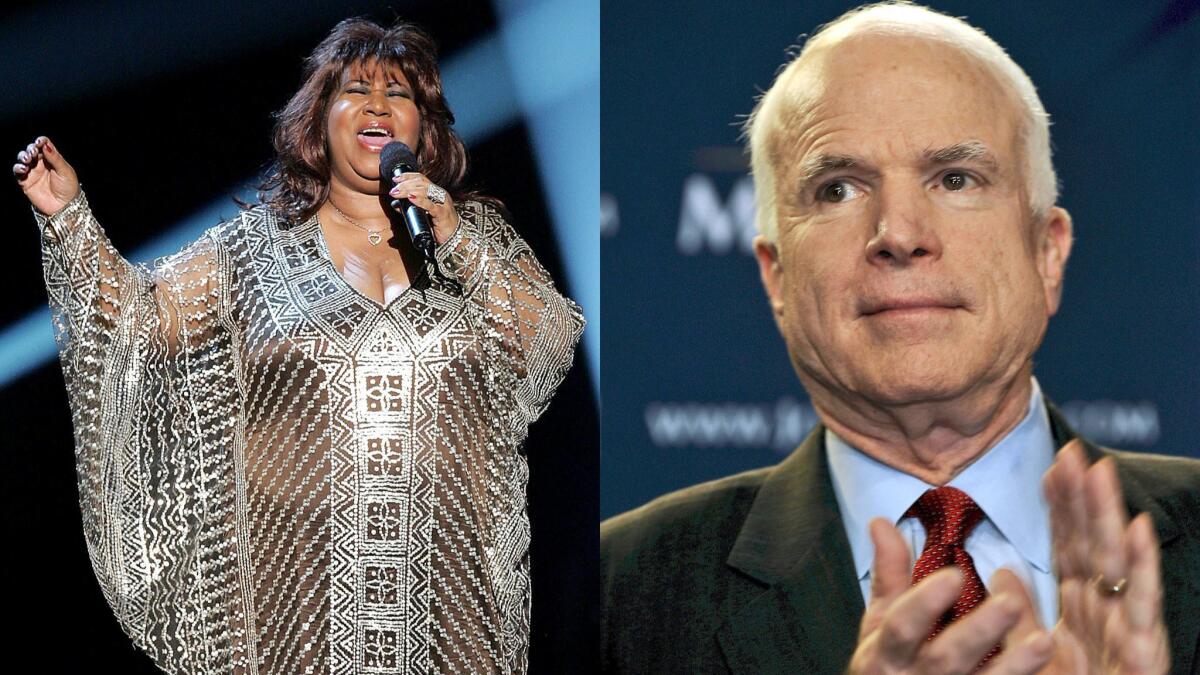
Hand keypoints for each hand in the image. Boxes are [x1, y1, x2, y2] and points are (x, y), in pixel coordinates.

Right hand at [13, 136, 79, 215]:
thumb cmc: (69, 188)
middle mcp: (42, 164)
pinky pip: (18, 171)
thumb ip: (55, 158)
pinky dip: (18, 167)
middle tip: (33, 152)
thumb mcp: (65, 172)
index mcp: (53, 159)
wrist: (64, 207)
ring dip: (23, 156)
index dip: (41, 141)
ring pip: (23, 158)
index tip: (39, 142)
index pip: (45, 145)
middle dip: (31, 148)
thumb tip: (45, 144)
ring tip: (27, 159)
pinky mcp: (25, 181)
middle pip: (32, 150)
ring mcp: (33, 172)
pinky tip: (23, 168)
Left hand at [389, 172, 457, 243]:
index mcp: (436, 193)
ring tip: (397, 193)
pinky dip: (420, 200)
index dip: (407, 176)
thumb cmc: (440, 227)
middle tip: (394, 190)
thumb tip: (395, 204)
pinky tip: (411, 197)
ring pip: (425, 190)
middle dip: (405, 184)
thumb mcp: (423, 215)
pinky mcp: (443, 213)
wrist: (455, 240)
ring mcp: (443, 203)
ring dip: (408, 190)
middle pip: (421, 183)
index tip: (395, 179)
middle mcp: (440, 194)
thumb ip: (410, 208)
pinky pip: (430, 205)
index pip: (421, 179)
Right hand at [848, 519, 1055, 673]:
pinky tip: (1048, 663)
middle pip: (945, 658)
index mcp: (887, 651)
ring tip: (1043, 641)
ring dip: (1014, 665)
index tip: (953, 576)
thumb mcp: (880, 620)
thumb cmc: (890, 660)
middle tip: (1009, 604)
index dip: (924, 603)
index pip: (902, 627)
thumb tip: (882, 521)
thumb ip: (888, 574)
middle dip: (977, 632)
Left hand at [1014, 440, 1170, 673]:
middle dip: (1085, 500)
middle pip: (1094, 550)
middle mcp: (1104, 620)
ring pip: (1118, 569)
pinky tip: (1136, 531)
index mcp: (1077, 616)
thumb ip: (1016, 612)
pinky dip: (1141, 569)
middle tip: (1075, 452)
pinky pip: (1140, 611)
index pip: (1068, 551)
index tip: (1053, 465)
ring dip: (1110, 518)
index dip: (1062, 509)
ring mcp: (1125, 639)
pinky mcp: (1142, 661)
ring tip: (1100, 473)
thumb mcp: (1027, 655)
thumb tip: (999, 568)